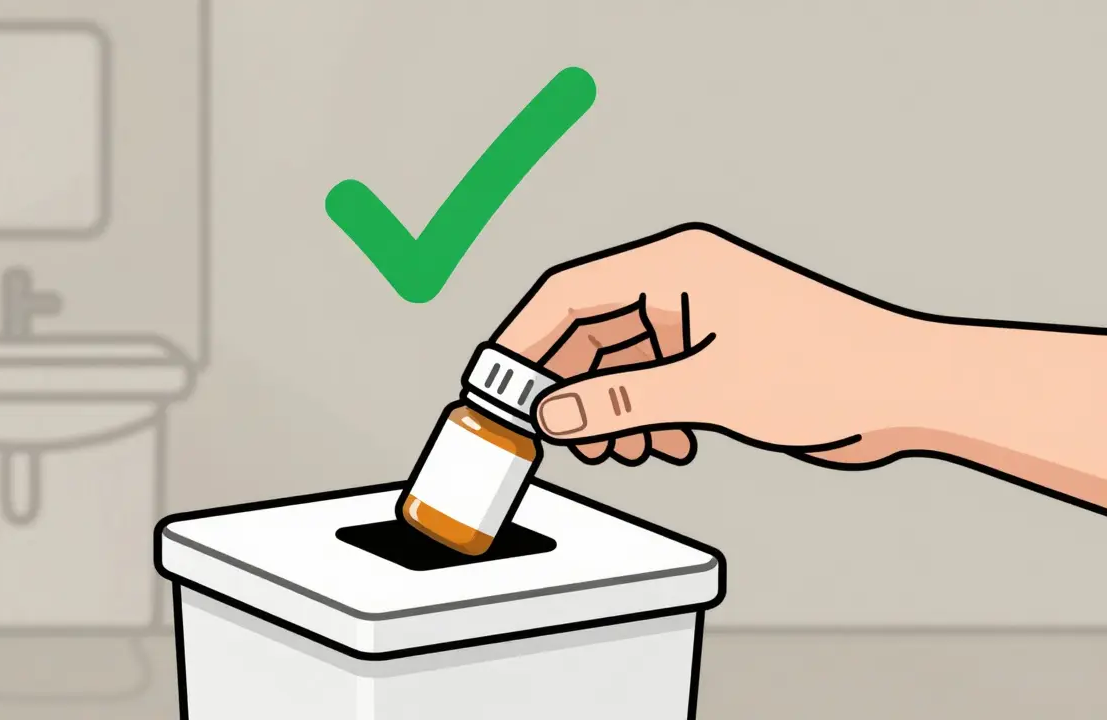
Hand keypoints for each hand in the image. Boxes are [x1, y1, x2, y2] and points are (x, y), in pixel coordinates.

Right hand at [493, 222, 919, 466]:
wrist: (905, 388)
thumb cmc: (826, 368)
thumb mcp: (706, 390)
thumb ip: (618, 402)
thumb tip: (551, 414)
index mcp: (672, 266)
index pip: (566, 293)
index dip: (522, 341)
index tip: (496, 387)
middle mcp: (679, 284)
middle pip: (589, 332)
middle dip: (570, 389)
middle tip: (558, 439)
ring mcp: (698, 319)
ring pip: (620, 364)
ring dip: (610, 412)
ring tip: (621, 452)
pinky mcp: (716, 352)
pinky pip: (654, 382)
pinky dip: (646, 416)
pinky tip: (666, 446)